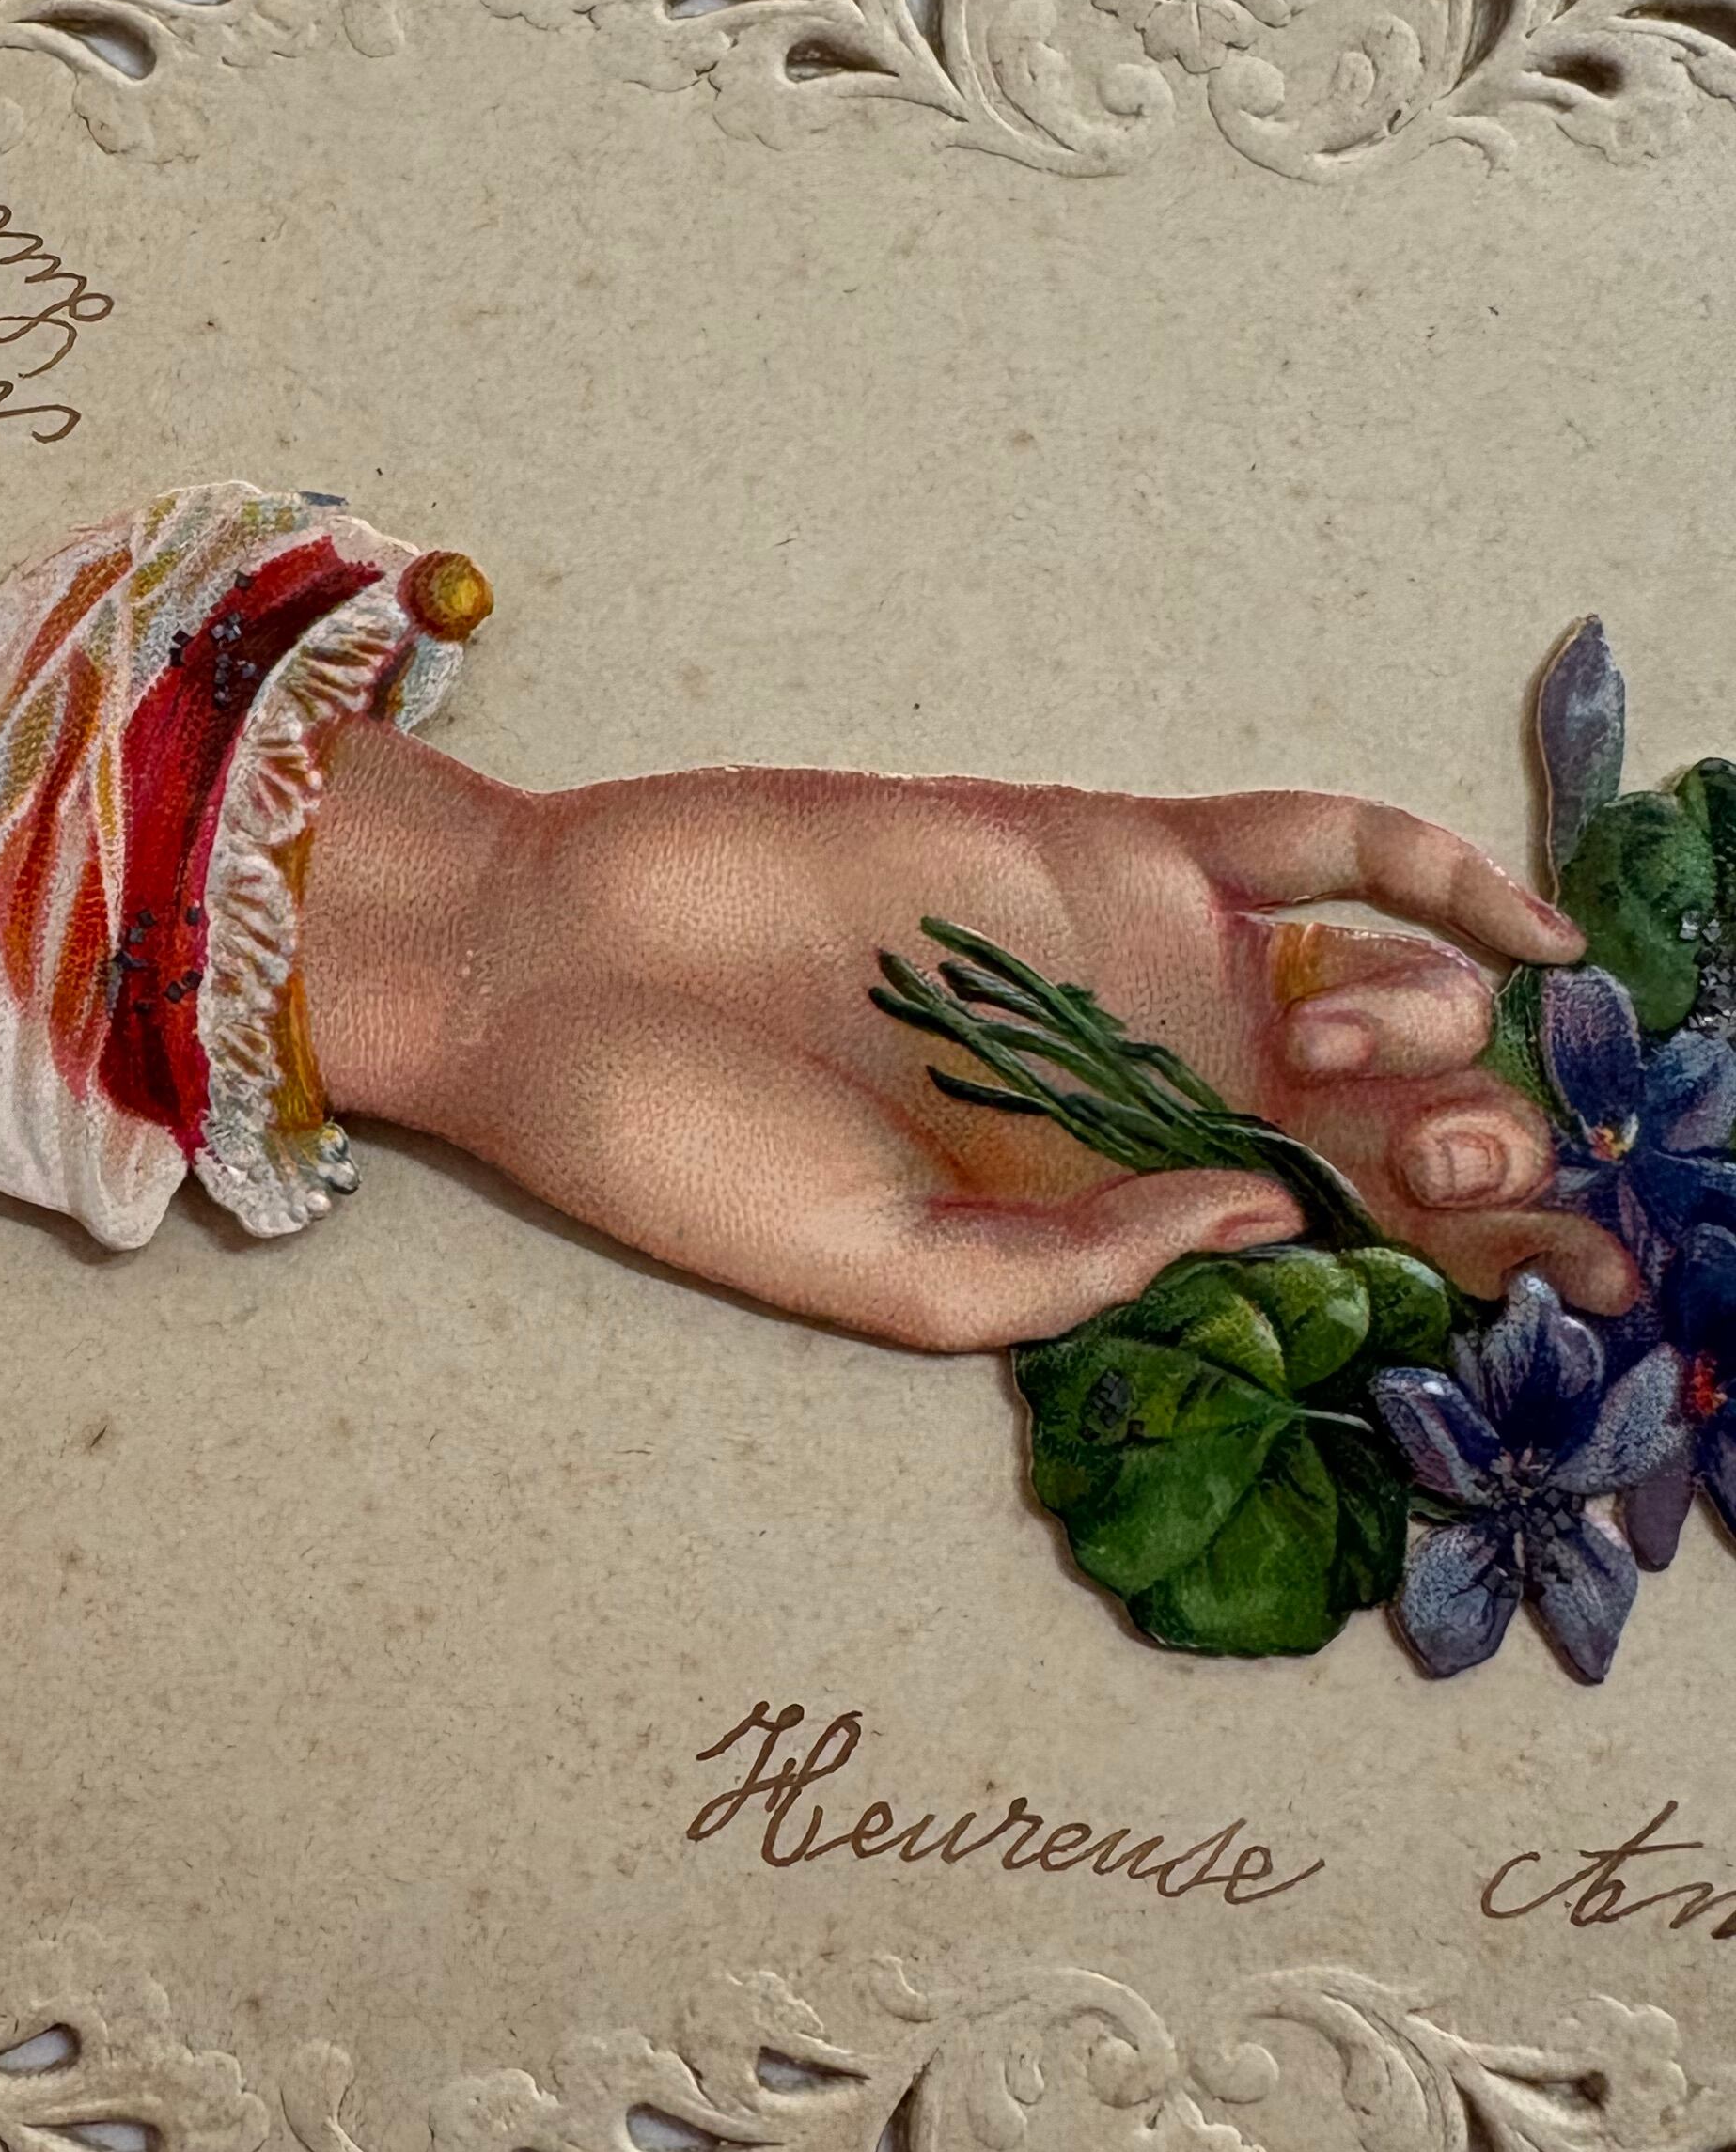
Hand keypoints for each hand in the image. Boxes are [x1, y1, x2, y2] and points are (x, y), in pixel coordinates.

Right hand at [297, 726, 1629, 1352]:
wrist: (562, 973)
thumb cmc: (688, 1152)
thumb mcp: (891, 1279)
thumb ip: (1083, 1268)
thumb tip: (1276, 1208)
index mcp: (1106, 1224)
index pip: (1332, 1262)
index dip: (1477, 1284)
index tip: (1589, 1311)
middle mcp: (1151, 1098)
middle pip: (1393, 1132)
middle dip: (1487, 1158)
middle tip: (1468, 1168)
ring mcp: (1140, 968)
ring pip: (1381, 986)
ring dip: (1441, 1028)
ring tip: (1354, 1054)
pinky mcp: (1107, 846)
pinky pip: (1312, 841)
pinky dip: (1431, 868)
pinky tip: (1522, 925)